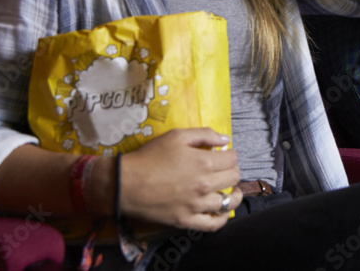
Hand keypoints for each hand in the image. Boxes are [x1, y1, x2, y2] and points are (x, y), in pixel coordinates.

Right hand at [119, 127, 242, 231]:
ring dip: (233, 194)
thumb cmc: (150, 157)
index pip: (232, 159)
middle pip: (233, 178)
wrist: (125, 184)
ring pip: (228, 202)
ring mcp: (196, 205)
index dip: (230, 155)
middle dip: (232, 171)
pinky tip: (223, 211)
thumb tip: (225, 140)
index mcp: (204, 162)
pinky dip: (223, 218)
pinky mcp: (186, 220)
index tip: (224, 155)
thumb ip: (204, 134)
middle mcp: (205, 185)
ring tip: (231, 191)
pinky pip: (213, 224)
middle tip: (225, 170)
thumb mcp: (176, 136)